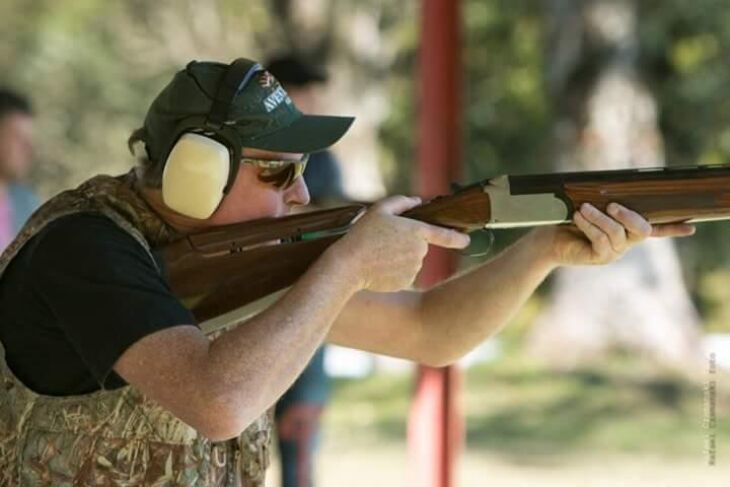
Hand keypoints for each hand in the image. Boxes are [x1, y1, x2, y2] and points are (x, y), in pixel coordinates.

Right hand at [329, 195, 469, 291]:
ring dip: (399, 258)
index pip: (444, 234)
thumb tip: (417, 201)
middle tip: (383, 242)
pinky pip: (403, 275)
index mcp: (416, 231)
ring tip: (378, 255)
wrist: (349, 266)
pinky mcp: (405, 282)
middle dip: (405, 244)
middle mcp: (419, 251)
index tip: (467, 240)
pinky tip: (379, 268)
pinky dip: (393, 271)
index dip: (458, 237)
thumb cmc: (363, 235)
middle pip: (419, 246)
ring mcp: (413, 269)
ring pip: (411, 261)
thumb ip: (402, 202)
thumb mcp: (380, 210)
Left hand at [538, 202, 695, 266]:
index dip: (673, 228)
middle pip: (642, 230)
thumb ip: (607, 200)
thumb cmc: (571, 217)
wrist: (548, 237)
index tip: (691, 227)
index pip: (657, 229)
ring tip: (583, 208)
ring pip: (617, 233)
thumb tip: (615, 187)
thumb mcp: (592, 205)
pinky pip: (601, 241)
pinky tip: (578, 217)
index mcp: (628, 228)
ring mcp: (614, 252)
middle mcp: (626, 242)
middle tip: (611, 204)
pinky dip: (590, 226)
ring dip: (599, 218)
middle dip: (628, 215)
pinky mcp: (600, 258)